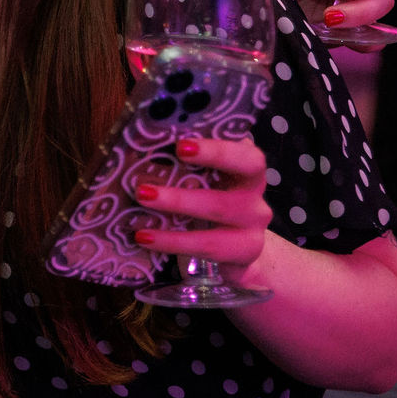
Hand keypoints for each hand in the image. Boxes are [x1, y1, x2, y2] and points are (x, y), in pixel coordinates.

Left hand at [131, 135, 273, 268]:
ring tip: (141, 206)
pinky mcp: (243, 252)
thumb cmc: (213, 199)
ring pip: (216, 220)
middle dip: (182, 195)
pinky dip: (172, 242)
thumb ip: (189, 163)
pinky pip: (206, 247)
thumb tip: (144, 145)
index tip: (181, 147)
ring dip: (175, 211)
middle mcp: (255, 198)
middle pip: (225, 199)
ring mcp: (252, 228)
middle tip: (143, 190)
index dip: (216, 152)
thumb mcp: (207, 179)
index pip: (245, 158)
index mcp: (248, 172)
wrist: (239, 247)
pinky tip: (144, 237)